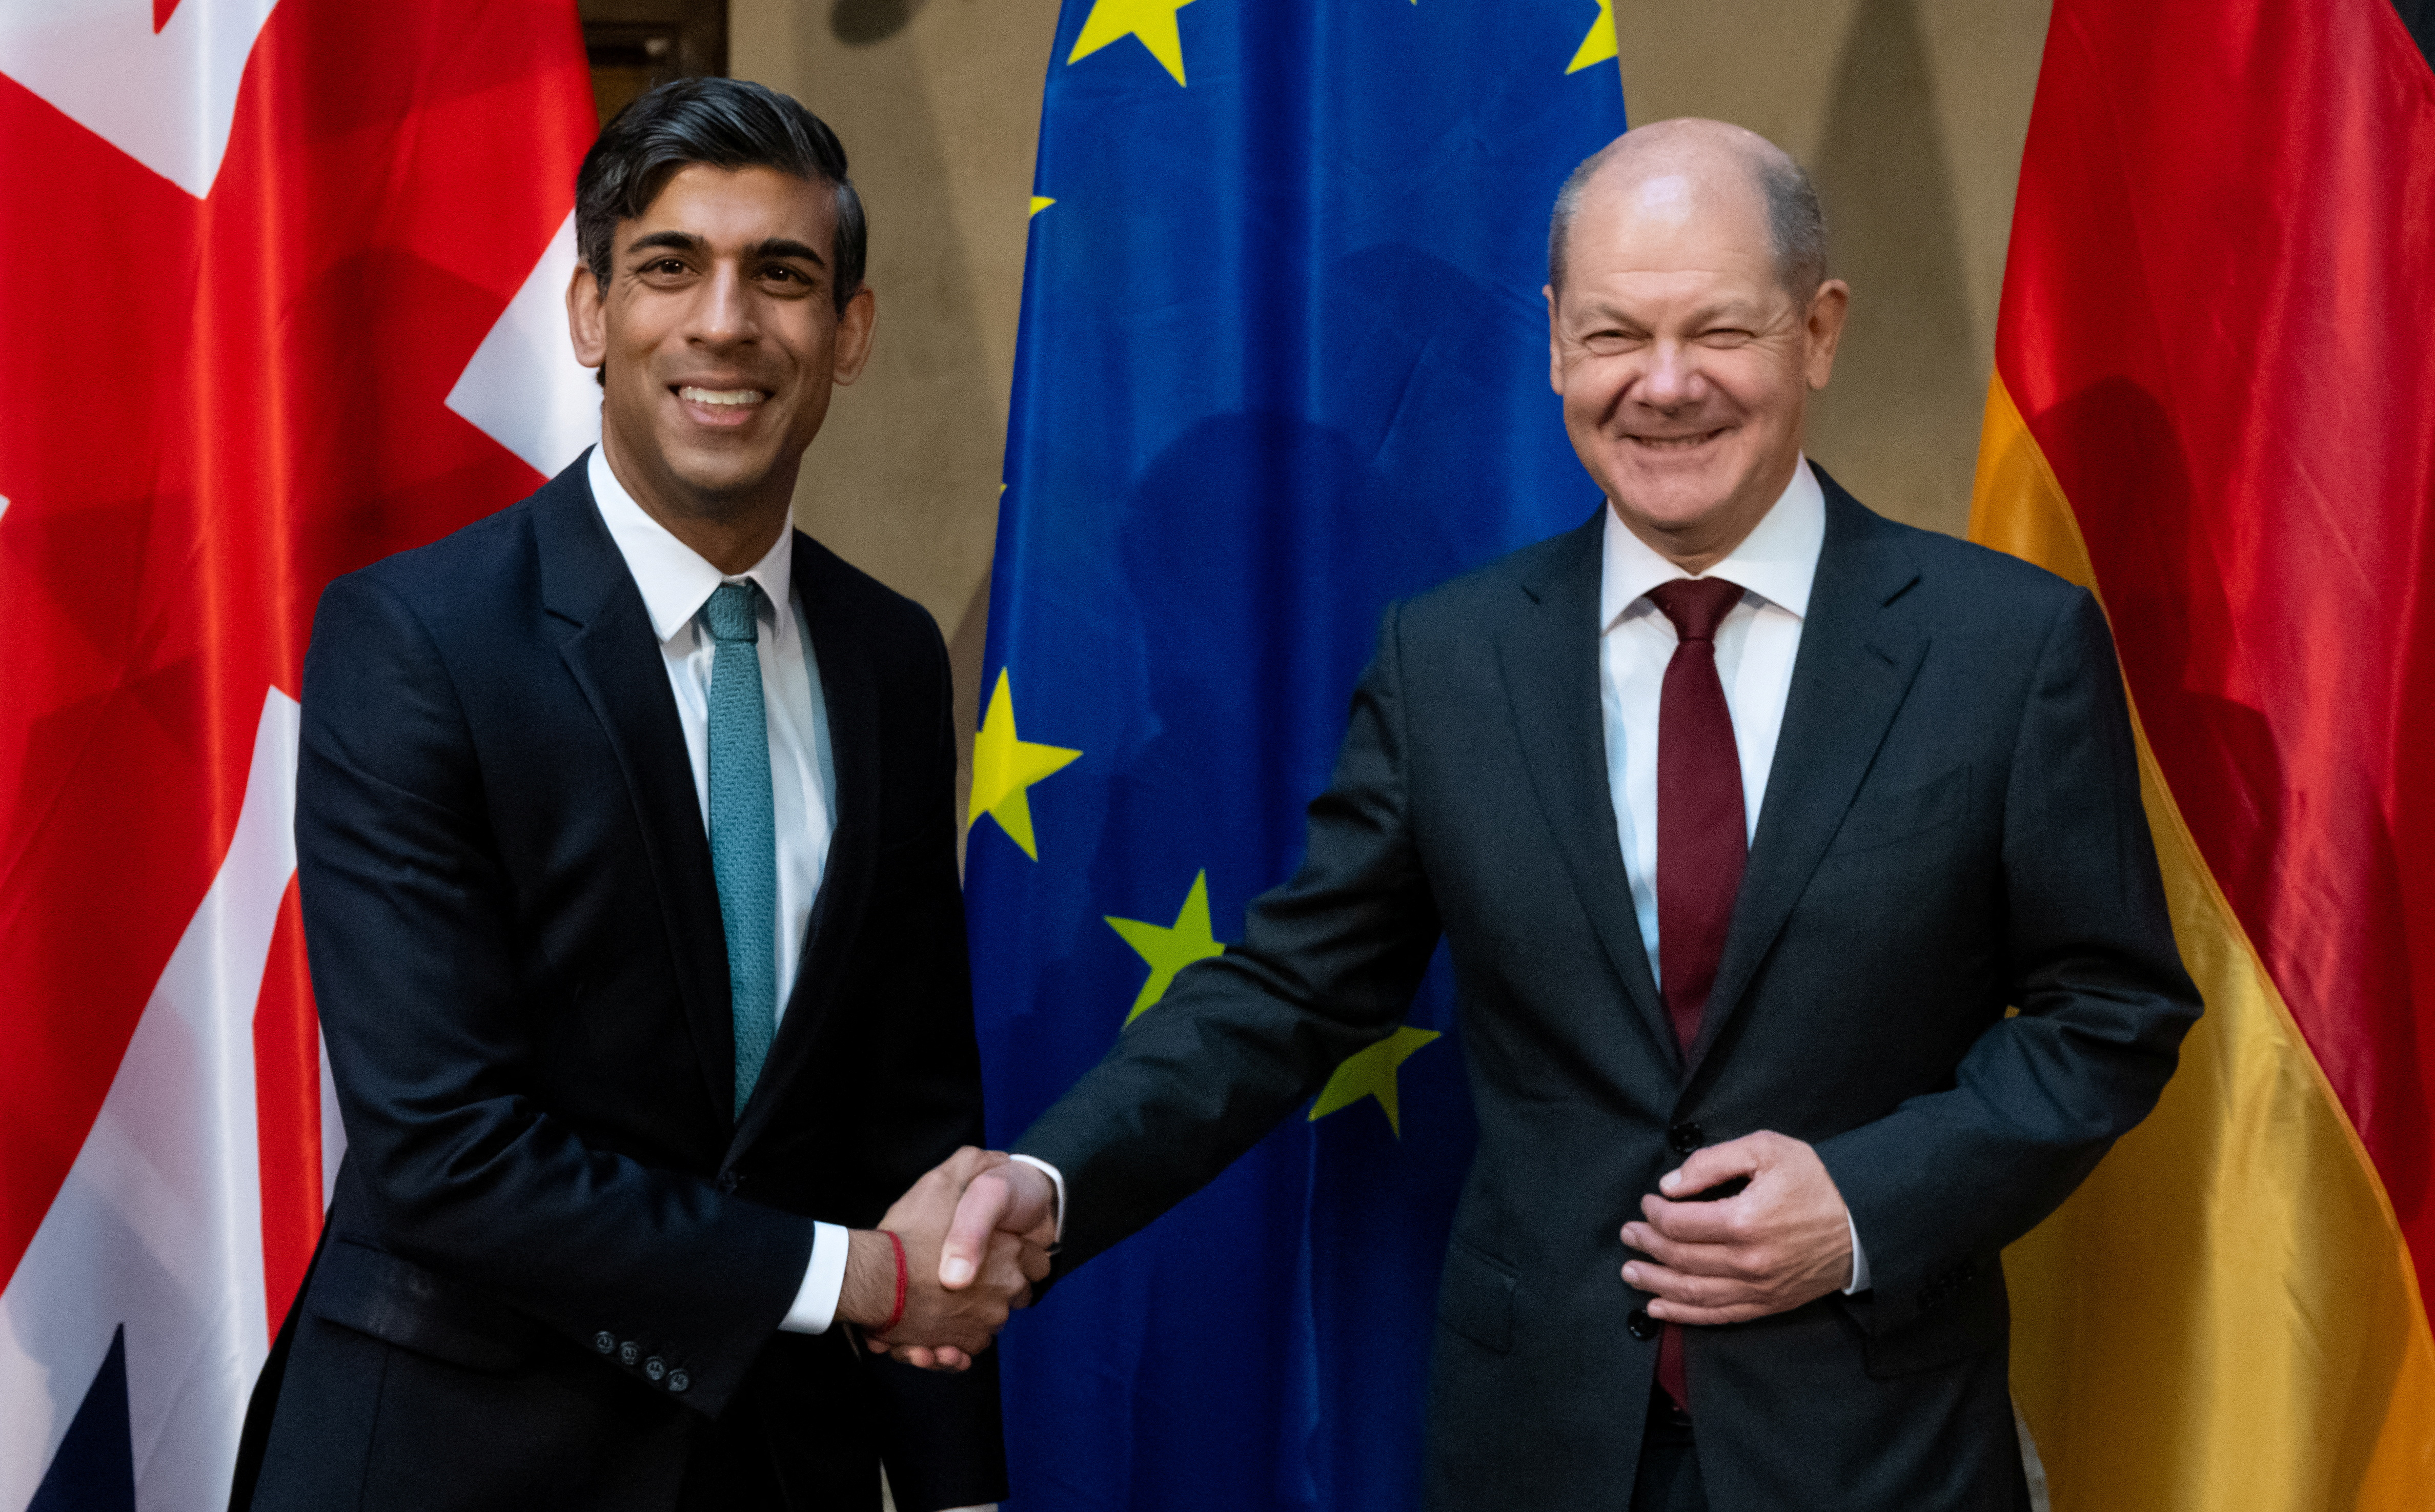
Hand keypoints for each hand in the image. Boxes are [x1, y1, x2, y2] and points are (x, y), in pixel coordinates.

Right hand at [842, 1148, 1050, 1371]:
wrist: (874, 1281)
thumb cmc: (908, 1232)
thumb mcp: (941, 1182)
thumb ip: (974, 1165)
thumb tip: (999, 1159)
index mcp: (1009, 1251)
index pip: (1036, 1261)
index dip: (1015, 1255)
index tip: (992, 1253)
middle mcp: (1006, 1289)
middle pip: (1013, 1291)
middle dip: (993, 1287)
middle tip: (959, 1279)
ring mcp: (988, 1320)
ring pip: (989, 1318)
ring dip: (970, 1314)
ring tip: (938, 1302)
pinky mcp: (966, 1345)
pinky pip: (971, 1344)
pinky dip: (957, 1340)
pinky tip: (935, 1327)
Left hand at [1618, 1130, 1852, 1324]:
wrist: (1864, 1222)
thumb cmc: (1816, 1180)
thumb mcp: (1766, 1150)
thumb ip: (1713, 1162)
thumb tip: (1671, 1185)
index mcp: (1744, 1221)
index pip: (1679, 1224)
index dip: (1655, 1213)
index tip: (1648, 1202)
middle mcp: (1748, 1261)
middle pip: (1680, 1258)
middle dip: (1647, 1246)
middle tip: (1627, 1235)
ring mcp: (1758, 1288)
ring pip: (1692, 1292)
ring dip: (1655, 1284)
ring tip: (1630, 1272)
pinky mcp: (1769, 1304)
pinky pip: (1718, 1315)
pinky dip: (1684, 1314)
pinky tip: (1658, 1309)